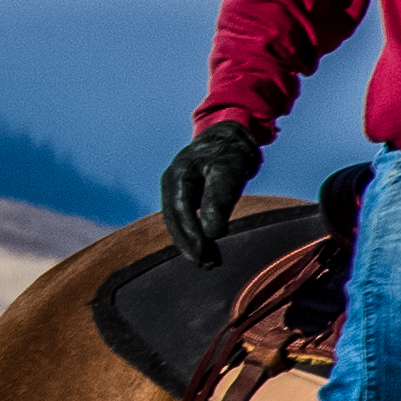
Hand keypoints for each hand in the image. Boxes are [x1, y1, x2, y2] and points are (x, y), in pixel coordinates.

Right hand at [162, 121, 266, 261]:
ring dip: (189, 242)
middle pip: (174, 220)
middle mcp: (170, 182)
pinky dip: (191, 233)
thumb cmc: (230, 154)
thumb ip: (218, 201)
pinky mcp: (182, 193)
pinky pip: (181, 217)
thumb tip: (212, 233)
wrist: (230, 136)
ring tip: (206, 262)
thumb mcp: (228, 174)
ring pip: (176, 221)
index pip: (180, 212)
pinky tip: (203, 247)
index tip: (204, 256)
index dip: (191, 236)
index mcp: (178, 176)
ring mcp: (174, 187)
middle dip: (188, 244)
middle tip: (206, 265)